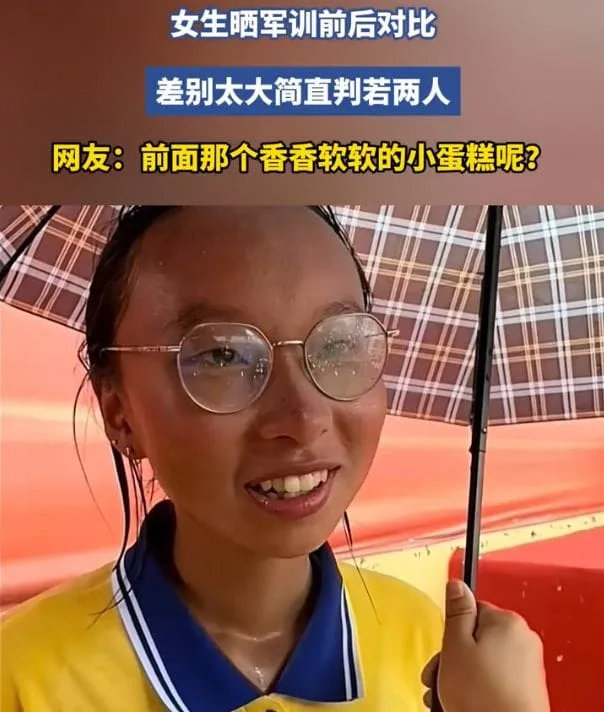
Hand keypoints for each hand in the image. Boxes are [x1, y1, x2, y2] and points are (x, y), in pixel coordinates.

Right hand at [422, 580, 549, 711]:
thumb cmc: (482, 696)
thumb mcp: (456, 645)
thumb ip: (456, 611)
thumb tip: (457, 584)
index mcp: (506, 621)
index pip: (470, 611)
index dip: (451, 633)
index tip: (443, 652)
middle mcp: (522, 639)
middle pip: (476, 638)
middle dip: (454, 659)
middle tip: (439, 679)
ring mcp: (528, 667)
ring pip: (484, 662)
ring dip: (463, 677)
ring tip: (448, 698)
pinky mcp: (528, 690)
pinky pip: (496, 680)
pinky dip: (479, 690)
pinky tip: (465, 704)